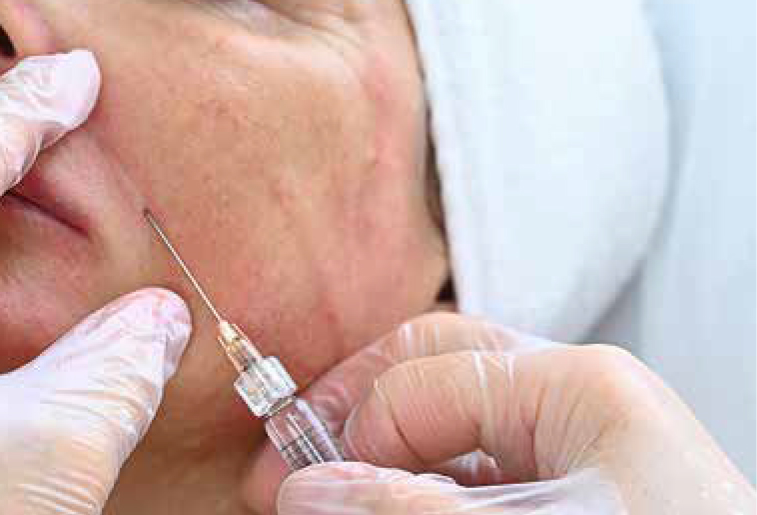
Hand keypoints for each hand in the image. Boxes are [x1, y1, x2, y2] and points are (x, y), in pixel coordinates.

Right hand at [243, 312, 753, 513]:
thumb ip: (413, 512)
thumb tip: (306, 491)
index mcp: (577, 386)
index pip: (422, 377)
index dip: (353, 432)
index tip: (302, 492)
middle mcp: (575, 401)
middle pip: (430, 369)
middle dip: (353, 416)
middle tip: (292, 473)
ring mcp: (575, 450)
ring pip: (448, 426)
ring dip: (383, 461)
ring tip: (331, 500)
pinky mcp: (571, 498)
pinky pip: (479, 475)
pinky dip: (427, 490)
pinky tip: (391, 508)